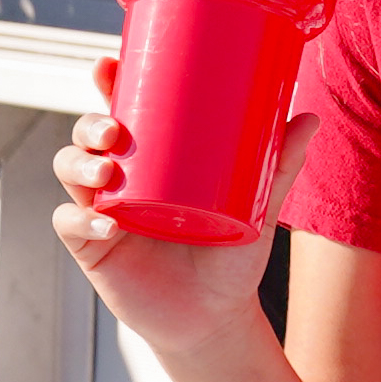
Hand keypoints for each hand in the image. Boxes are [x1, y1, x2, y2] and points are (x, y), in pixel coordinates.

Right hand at [48, 51, 301, 359]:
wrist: (215, 317)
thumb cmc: (230, 256)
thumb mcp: (258, 207)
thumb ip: (279, 165)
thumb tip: (310, 118)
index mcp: (152, 159)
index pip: (122, 112)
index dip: (108, 85)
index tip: (107, 64)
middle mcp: (120, 179)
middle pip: (86, 137)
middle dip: (89, 123)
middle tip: (113, 129)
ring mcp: (102, 210)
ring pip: (70, 172)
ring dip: (80, 164)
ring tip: (107, 170)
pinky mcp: (93, 249)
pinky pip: (72, 225)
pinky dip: (82, 219)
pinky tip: (107, 222)